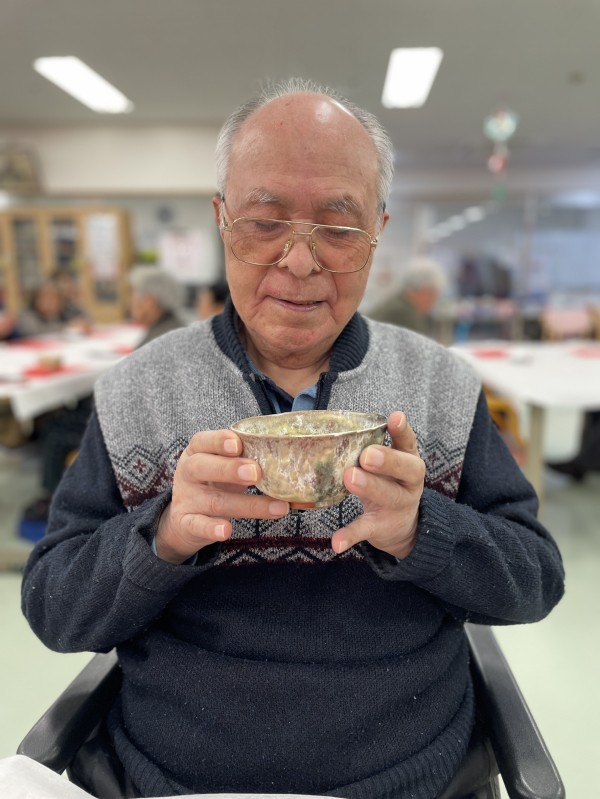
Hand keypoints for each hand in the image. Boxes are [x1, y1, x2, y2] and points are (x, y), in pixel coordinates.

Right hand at [155, 430, 288, 563]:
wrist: (183, 518)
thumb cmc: (214, 483)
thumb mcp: (225, 467)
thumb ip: (250, 461)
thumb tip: (293, 467)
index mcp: (197, 452)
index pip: (203, 441)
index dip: (219, 440)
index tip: (238, 443)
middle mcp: (189, 473)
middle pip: (202, 467)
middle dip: (230, 469)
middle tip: (256, 472)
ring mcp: (187, 500)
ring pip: (215, 501)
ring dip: (247, 505)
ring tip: (277, 508)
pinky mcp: (186, 524)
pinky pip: (198, 526)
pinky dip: (212, 529)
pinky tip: (226, 530)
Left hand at [331, 411, 424, 558]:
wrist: (403, 528)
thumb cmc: (388, 483)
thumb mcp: (387, 465)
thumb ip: (371, 448)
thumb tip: (335, 429)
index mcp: (408, 461)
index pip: (408, 442)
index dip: (403, 430)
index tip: (395, 417)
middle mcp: (409, 483)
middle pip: (407, 469)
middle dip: (388, 460)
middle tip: (368, 455)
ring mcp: (398, 506)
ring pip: (388, 496)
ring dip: (370, 487)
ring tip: (350, 478)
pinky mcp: (382, 527)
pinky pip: (366, 530)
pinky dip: (350, 536)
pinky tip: (336, 542)